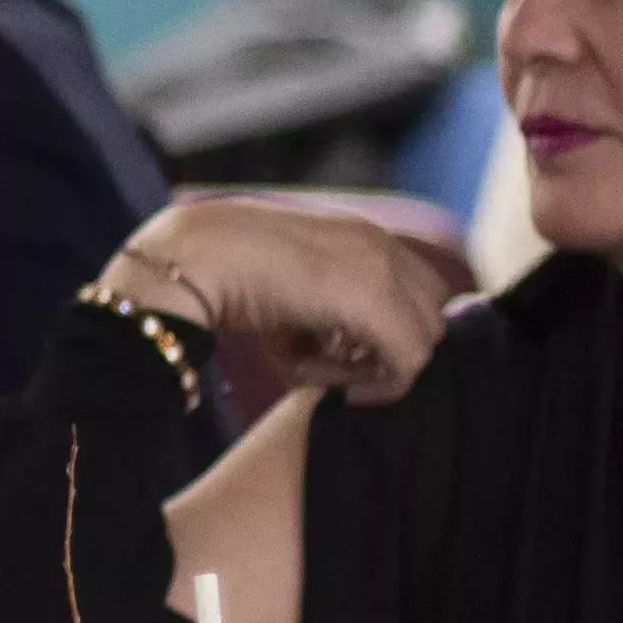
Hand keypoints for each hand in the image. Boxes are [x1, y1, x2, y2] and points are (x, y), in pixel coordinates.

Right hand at [108, 199, 453, 407]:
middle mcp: (380, 244)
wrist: (191, 260)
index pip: (418, 291)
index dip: (392, 332)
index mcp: (361, 235)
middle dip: (395, 349)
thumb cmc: (224, 278)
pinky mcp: (373, 300)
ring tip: (323, 372)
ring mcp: (380, 267)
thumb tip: (344, 359)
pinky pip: (410, 361)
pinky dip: (381, 385)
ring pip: (426, 339)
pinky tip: (337, 387)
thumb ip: (326, 318)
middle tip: (339, 367)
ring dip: (382, 367)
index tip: (343, 353)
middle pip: (432, 315)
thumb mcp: (288, 297)